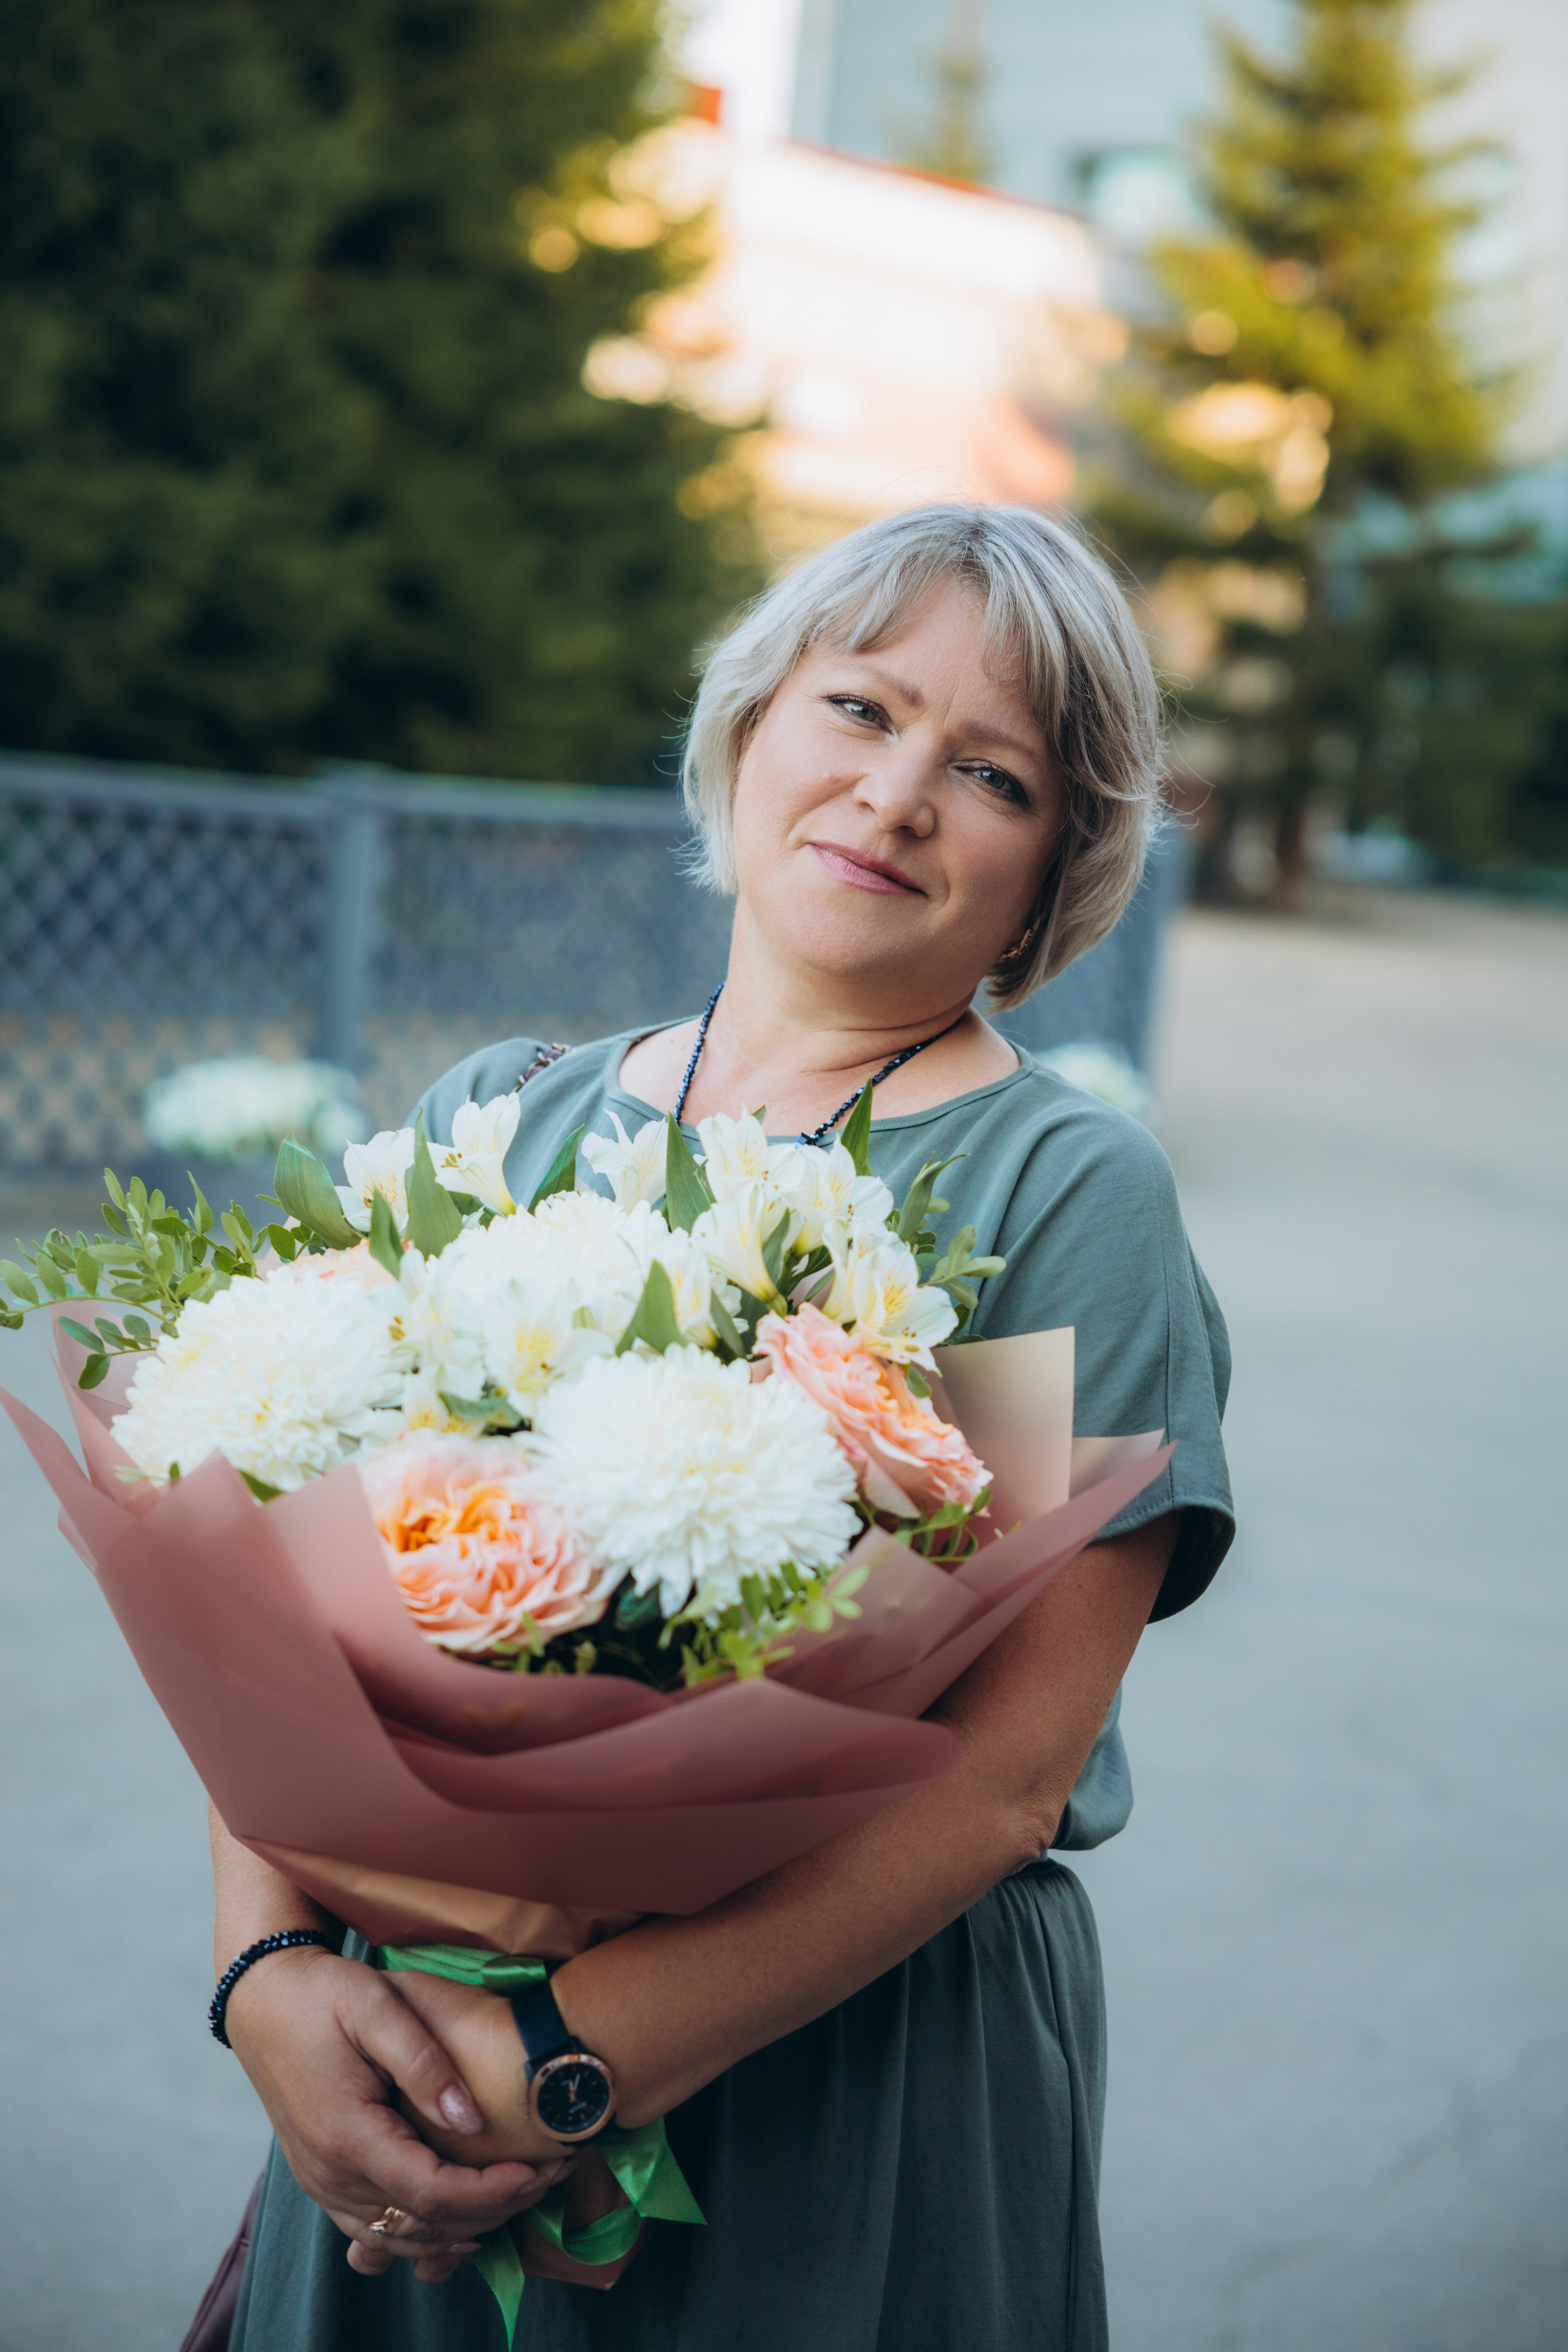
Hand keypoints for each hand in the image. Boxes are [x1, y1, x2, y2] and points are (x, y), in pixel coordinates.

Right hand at [224, 1944, 568, 2284]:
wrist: (263, 2000)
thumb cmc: (323, 1994)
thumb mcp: (376, 2006)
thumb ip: (424, 2064)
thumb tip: (471, 2121)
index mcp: (348, 2134)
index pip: (431, 2191)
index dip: (490, 2191)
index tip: (538, 2169)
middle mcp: (330, 2173)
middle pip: (421, 2222)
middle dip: (492, 2210)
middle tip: (547, 2178)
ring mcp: (321, 2181)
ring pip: (397, 2238)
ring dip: (460, 2229)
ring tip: (516, 2199)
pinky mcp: (321, 2177)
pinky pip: (372, 2230)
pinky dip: (420, 2235)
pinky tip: (457, 2224)